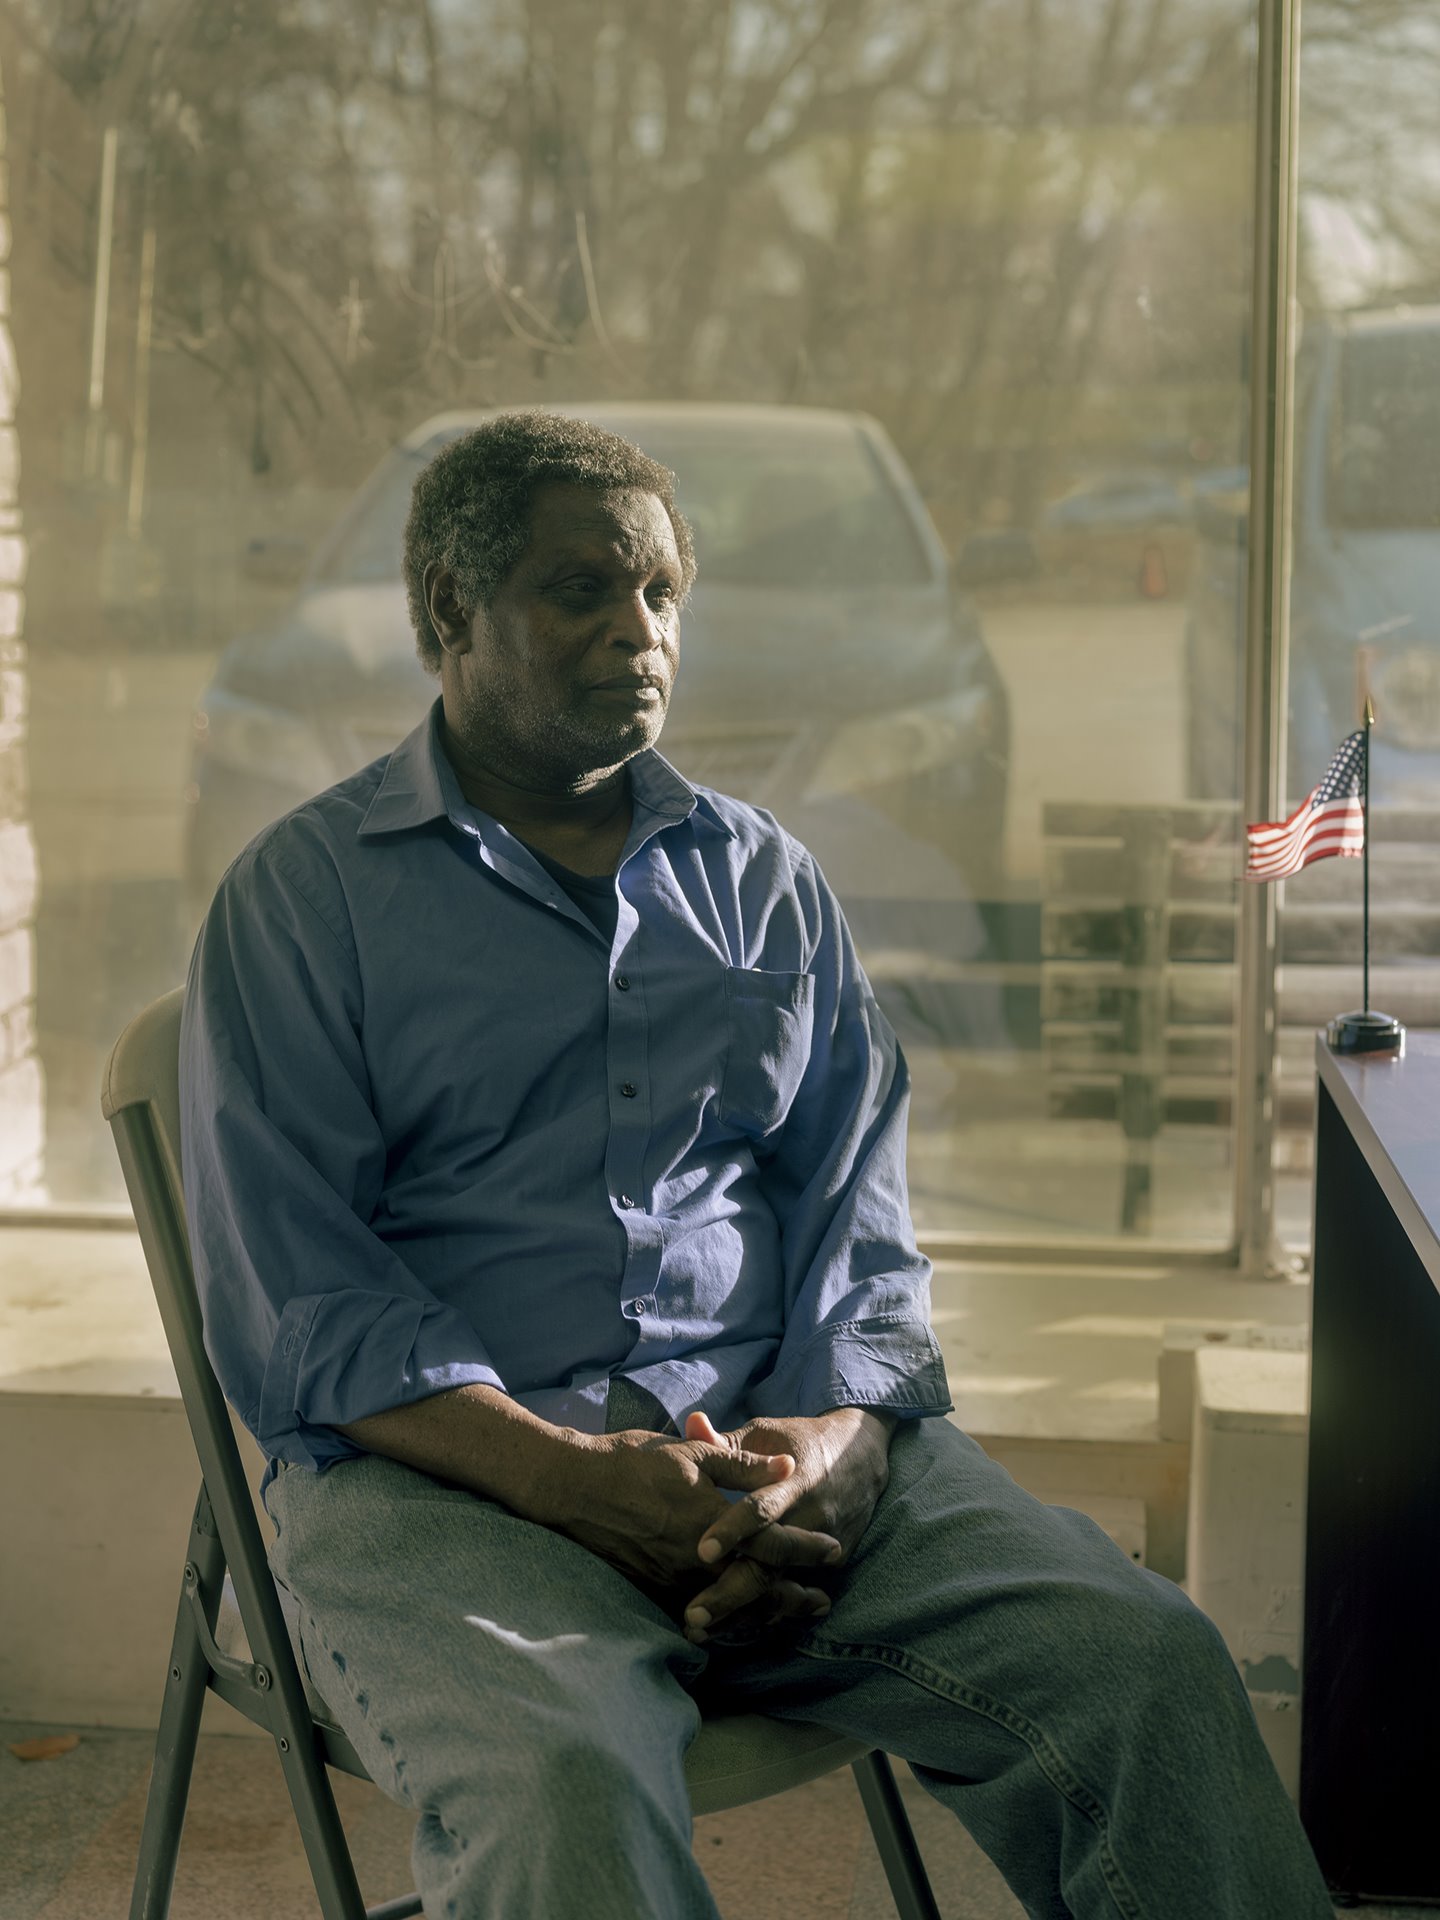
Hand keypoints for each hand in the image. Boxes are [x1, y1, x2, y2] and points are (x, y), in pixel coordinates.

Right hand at [556, 1426, 842, 1595]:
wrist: (574, 1488)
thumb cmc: (634, 1462)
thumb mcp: (692, 1453)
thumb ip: (743, 1465)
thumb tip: (786, 1467)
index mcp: (711, 1522)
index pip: (772, 1544)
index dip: (806, 1549)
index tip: (834, 1550)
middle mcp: (696, 1560)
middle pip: (758, 1589)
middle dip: (793, 1598)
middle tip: (821, 1602)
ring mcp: (673, 1580)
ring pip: (731, 1607)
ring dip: (765, 1612)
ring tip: (790, 1614)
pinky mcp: (652, 1589)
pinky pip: (700, 1611)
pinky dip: (728, 1618)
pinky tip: (741, 1618)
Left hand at [680, 1409, 893, 1640]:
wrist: (861, 1454)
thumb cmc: (799, 1443)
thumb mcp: (766, 1434)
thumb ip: (726, 1441)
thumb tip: (690, 1425)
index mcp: (792, 1481)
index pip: (761, 1510)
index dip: (732, 1531)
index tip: (700, 1552)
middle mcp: (810, 1518)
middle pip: (770, 1564)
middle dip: (731, 1593)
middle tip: (693, 1616)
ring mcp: (823, 1545)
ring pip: (780, 1588)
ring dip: (742, 1613)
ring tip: (702, 1633)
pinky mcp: (831, 1564)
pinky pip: (795, 1593)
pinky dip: (766, 1613)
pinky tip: (733, 1630)